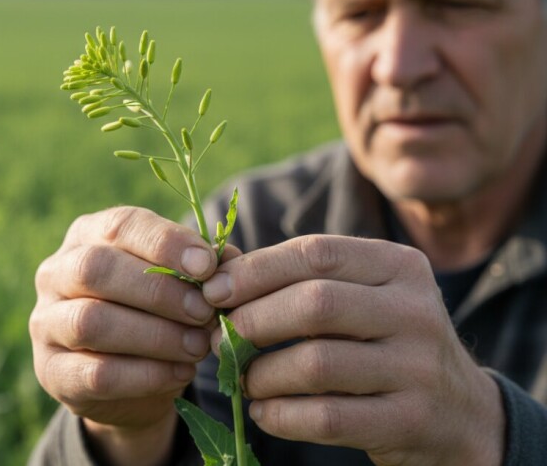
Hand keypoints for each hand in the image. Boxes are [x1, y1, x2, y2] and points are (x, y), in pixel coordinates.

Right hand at [30, 207, 217, 465]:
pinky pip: (95, 373)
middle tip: (204, 313)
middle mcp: (56, 272)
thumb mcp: (178, 283)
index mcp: (88, 235)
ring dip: (154, 336)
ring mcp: (46, 322)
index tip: (207, 266)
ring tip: (198, 347)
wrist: (129, 381)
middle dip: (158, 291)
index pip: (120, 225)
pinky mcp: (51, 371)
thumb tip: (226, 260)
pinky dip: (144, 375)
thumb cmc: (157, 314)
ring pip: (91, 322)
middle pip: (96, 269)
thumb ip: (202, 268)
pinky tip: (179, 374)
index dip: (165, 243)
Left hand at [203, 235, 504, 465]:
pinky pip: (326, 417)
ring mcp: (418, 368)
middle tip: (219, 338)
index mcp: (399, 266)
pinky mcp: (409, 420)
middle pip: (314, 303)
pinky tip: (263, 412)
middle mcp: (415, 310)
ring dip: (261, 373)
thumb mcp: (361, 298)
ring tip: (243, 378)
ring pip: (316, 363)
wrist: (460, 413)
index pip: (316, 253)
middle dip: (253, 320)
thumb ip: (300, 280)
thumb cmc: (384, 344)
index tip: (213, 291)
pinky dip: (281, 415)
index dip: (255, 270)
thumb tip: (219, 272)